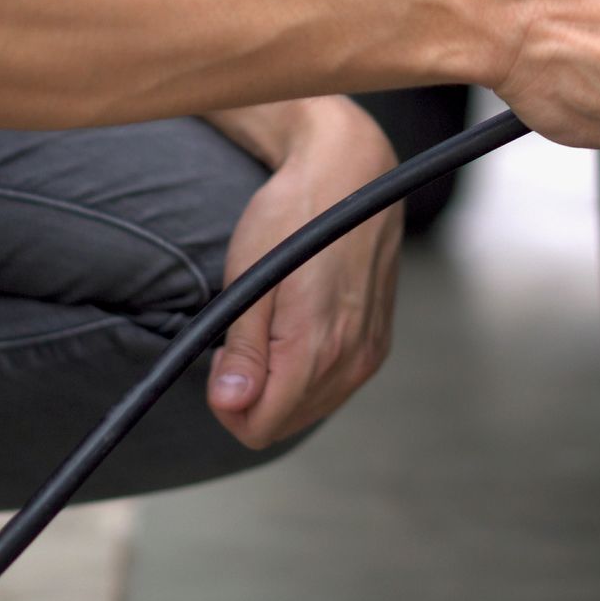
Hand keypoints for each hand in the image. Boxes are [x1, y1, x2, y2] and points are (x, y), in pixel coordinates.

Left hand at [204, 98, 403, 448]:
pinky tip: (298, 328)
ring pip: (309, 409)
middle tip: (240, 337)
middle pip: (284, 424)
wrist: (352, 174)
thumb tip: (232, 405)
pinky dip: (307, 373)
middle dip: (252, 395)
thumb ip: (245, 350)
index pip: (261, 426)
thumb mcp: (251, 276)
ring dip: (280, 385)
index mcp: (315, 347)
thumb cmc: (295, 214)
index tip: (221, 357)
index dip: (227, 403)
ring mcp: (369, 353)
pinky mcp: (378, 343)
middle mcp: (351, 359)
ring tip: (270, 325)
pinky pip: (334, 386)